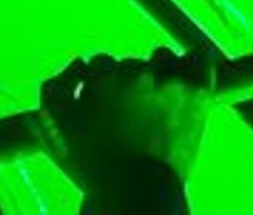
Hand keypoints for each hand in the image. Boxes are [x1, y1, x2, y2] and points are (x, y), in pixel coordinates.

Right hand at [40, 47, 215, 193]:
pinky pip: (198, 59)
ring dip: (159, 73)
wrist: (138, 195)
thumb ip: (54, 91)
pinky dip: (191, 65)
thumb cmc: (94, 168)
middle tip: (131, 112)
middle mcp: (138, 73)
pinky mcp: (198, 90)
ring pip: (162, 58)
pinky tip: (184, 82)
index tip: (107, 105)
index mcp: (102, 79)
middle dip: (128, 83)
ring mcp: (171, 80)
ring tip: (157, 101)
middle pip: (130, 64)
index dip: (101, 85)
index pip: (99, 64)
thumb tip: (78, 63)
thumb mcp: (56, 132)